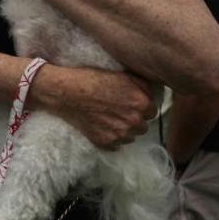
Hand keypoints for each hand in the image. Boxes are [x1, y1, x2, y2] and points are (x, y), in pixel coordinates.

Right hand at [34, 66, 155, 149]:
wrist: (66, 92)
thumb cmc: (92, 79)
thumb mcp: (122, 75)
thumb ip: (142, 86)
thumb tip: (150, 95)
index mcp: (141, 103)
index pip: (152, 111)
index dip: (141, 106)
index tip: (129, 103)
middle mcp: (134, 121)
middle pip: (143, 126)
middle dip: (134, 119)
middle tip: (118, 110)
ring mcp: (120, 134)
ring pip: (130, 136)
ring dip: (123, 129)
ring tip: (108, 117)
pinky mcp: (106, 142)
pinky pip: (116, 144)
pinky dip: (111, 136)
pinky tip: (101, 125)